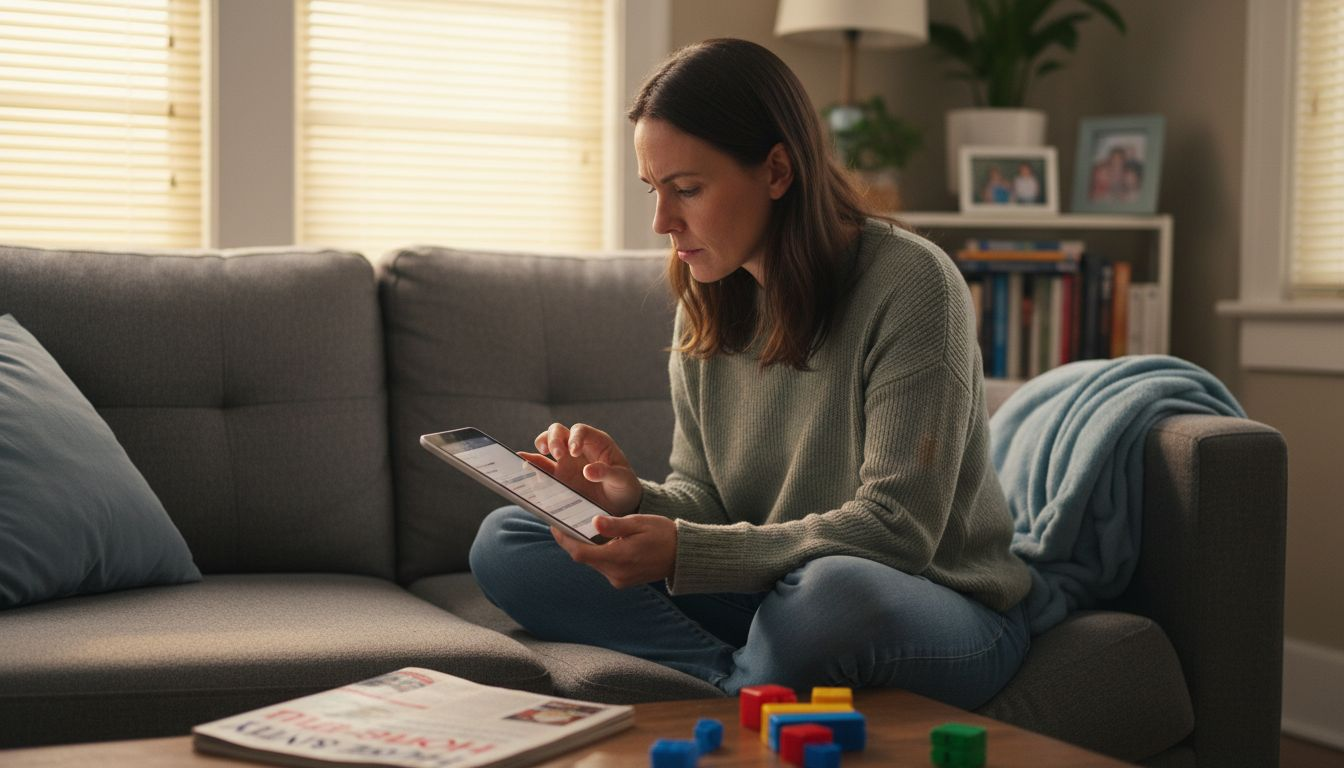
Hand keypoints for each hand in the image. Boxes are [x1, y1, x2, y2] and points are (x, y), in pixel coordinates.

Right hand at [520, 422, 642, 516]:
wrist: (618, 505)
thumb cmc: (623, 487)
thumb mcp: (622, 480)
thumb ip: (607, 473)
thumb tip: (589, 471)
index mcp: (596, 443)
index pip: (580, 430)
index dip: (574, 437)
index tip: (574, 452)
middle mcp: (577, 448)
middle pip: (559, 431)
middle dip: (554, 438)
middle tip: (556, 454)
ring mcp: (565, 461)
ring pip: (547, 442)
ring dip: (542, 445)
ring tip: (542, 454)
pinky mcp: (557, 476)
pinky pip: (540, 466)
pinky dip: (530, 463)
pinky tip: (521, 464)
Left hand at [551, 514, 676, 588]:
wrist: (683, 555)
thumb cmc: (663, 534)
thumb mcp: (639, 523)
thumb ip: (615, 525)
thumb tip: (594, 521)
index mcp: (619, 557)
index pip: (580, 553)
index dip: (564, 540)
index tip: (554, 526)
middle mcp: (616, 573)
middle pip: (583, 558)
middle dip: (572, 541)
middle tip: (562, 523)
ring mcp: (619, 580)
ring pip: (592, 562)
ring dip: (585, 548)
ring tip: (578, 528)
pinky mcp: (622, 581)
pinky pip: (602, 566)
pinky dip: (597, 553)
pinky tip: (597, 540)